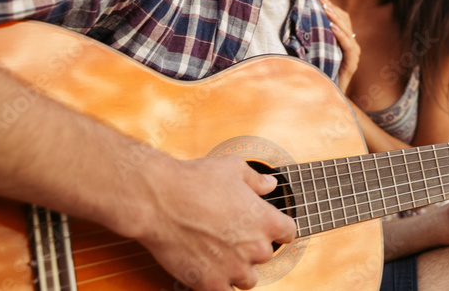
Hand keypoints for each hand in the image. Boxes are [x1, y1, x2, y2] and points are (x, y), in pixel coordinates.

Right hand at [137, 155, 295, 289]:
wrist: (160, 201)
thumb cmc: (195, 181)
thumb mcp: (233, 168)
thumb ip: (255, 180)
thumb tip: (269, 184)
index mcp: (266, 220)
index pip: (288, 233)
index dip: (280, 229)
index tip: (271, 228)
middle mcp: (255, 247)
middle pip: (266, 255)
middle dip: (252, 246)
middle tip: (233, 235)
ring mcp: (233, 268)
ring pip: (248, 279)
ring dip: (239, 269)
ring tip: (221, 256)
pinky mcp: (210, 283)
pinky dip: (219, 285)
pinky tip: (210, 274)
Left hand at [316, 0, 360, 93]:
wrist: (327, 98)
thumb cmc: (318, 76)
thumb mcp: (313, 54)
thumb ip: (311, 41)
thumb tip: (294, 25)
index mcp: (342, 41)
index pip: (339, 18)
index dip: (329, 6)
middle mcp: (350, 45)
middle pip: (344, 20)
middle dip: (331, 7)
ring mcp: (353, 54)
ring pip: (347, 30)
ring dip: (335, 17)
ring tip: (325, 7)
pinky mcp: (352, 64)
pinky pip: (348, 46)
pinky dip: (340, 35)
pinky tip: (332, 27)